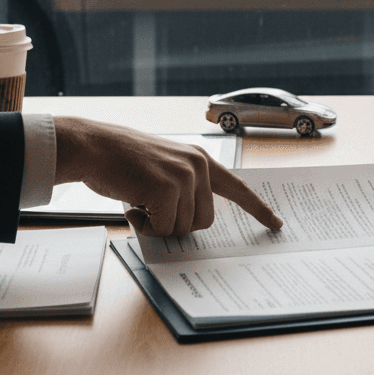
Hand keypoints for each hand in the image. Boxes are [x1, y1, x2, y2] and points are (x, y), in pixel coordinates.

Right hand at [53, 117, 282, 236]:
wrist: (96, 146)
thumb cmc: (124, 162)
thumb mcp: (165, 168)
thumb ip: (185, 188)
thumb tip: (190, 223)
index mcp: (201, 160)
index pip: (237, 188)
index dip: (257, 208)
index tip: (276, 224)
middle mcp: (199, 165)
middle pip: (203, 221)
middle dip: (176, 224)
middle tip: (152, 207)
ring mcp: (185, 176)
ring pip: (181, 228)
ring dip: (157, 224)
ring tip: (140, 200)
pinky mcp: (168, 188)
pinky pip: (162, 228)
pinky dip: (144, 225)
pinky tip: (132, 203)